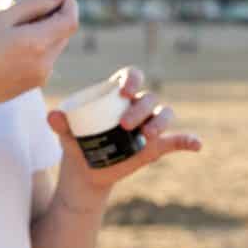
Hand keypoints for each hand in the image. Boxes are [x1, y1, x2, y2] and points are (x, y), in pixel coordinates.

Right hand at [0, 0, 77, 126]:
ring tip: (18, 25)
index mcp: (37, 43)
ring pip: (55, 44)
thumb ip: (33, 5)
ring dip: (46, 30)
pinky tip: (14, 45)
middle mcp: (46, 61)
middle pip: (64, 32)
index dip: (70, 3)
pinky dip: (39, 45)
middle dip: (56, 14)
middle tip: (38, 0)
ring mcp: (42, 75)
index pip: (70, 20)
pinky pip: (46, 57)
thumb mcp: (1, 19)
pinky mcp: (37, 82)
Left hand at [46, 65, 203, 200]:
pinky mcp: (158, 145)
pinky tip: (196, 144)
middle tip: (125, 125)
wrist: (85, 171)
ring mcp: (149, 124)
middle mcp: (137, 106)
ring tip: (148, 135)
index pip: (130, 76)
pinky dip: (188, 140)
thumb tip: (51, 115)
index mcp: (117, 95)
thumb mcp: (66, 133)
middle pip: (148, 98)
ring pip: (164, 114)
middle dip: (141, 108)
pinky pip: (178, 139)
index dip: (132, 79)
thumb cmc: (76, 142)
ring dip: (160, 122)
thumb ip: (59, 123)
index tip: (124, 92)